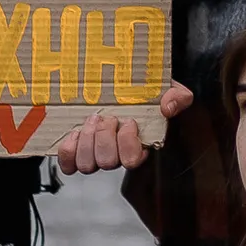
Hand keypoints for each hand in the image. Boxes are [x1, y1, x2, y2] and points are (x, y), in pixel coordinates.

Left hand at [55, 81, 194, 173]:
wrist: (119, 79)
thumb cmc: (142, 87)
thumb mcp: (166, 86)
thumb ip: (177, 95)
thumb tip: (168, 107)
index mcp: (139, 144)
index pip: (132, 160)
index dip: (127, 143)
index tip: (130, 120)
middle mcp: (116, 154)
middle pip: (107, 162)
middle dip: (105, 137)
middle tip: (108, 117)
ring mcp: (94, 154)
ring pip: (87, 165)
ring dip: (87, 140)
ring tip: (92, 119)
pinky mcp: (76, 151)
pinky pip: (68, 164)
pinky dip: (69, 150)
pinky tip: (75, 133)